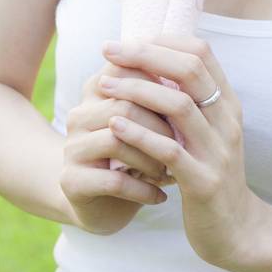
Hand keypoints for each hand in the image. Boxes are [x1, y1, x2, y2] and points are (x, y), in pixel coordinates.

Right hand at [60, 58, 179, 233]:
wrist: (102, 202)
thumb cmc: (136, 151)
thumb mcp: (148, 119)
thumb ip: (162, 92)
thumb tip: (199, 71)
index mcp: (98, 90)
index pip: (129, 70)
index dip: (162, 87)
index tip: (189, 106)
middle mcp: (80, 114)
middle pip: (125, 105)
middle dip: (160, 127)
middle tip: (184, 143)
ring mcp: (72, 148)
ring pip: (117, 141)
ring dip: (151, 158)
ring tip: (171, 171)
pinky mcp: (72, 181)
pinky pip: (114, 181)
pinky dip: (143, 188)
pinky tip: (160, 195)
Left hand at [97, 33, 269, 270]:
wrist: (237, 231)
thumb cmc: (209, 176)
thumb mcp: (205, 134)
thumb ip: (186, 102)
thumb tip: (150, 64)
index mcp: (227, 104)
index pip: (201, 53)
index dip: (163, 40)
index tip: (128, 41)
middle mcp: (227, 121)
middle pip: (190, 70)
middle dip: (145, 55)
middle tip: (108, 51)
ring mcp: (218, 151)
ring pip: (179, 105)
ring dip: (136, 90)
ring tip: (103, 84)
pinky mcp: (204, 183)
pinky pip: (169, 151)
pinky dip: (140, 134)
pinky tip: (114, 124)